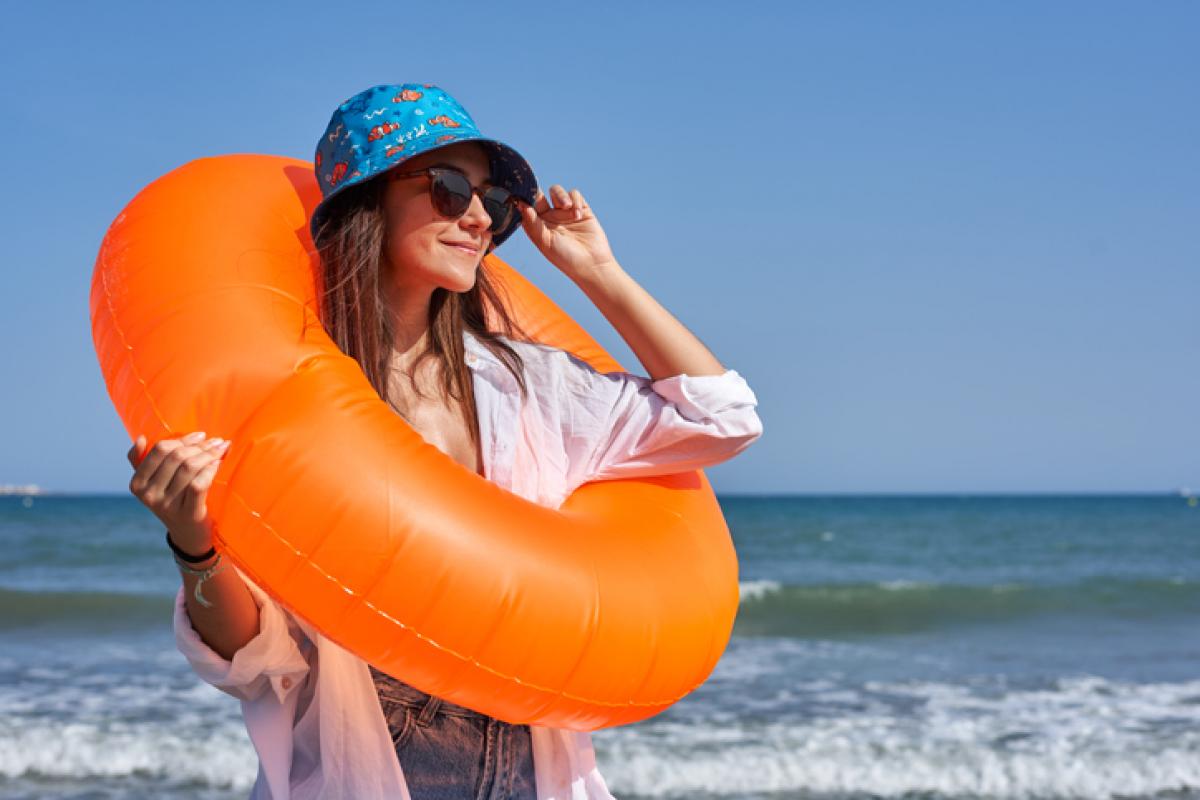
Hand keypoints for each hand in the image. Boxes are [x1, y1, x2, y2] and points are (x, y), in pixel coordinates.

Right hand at [127, 431, 231, 554]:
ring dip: (209, 454)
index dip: (183, 439)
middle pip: (177, 457)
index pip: (160, 450)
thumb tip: (142, 439)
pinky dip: (210, 469)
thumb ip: (142, 462)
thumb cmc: (175, 501)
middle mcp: (149, 495)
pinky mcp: (188, 514)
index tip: (201, 436)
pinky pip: (199, 484)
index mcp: (138, 483)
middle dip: (200, 446)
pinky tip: (219, 464)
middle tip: (216, 442)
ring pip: (189, 468)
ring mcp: (168, 506)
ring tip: (221, 449)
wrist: (189, 535)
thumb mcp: (155, 484)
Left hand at [518, 184, 618, 282]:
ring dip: (560, 195)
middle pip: (540, 194)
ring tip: (566, 207)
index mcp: (537, 225)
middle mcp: (549, 216)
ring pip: (557, 191)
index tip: (520, 192)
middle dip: (540, 191)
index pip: (526, 205)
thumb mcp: (544, 241)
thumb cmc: (565, 257)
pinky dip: (575, 200)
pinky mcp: (581, 209)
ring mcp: (565, 212)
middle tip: (540, 194)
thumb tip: (521, 204)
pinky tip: (578, 214)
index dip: (523, 197)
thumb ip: (532, 223)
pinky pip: (574, 194)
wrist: (591, 263)